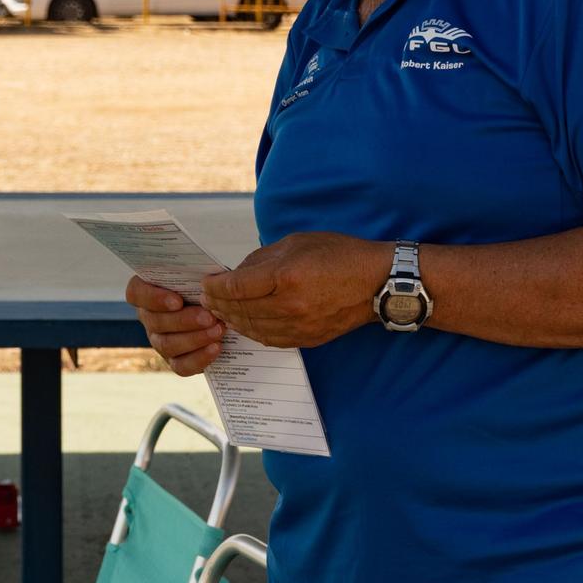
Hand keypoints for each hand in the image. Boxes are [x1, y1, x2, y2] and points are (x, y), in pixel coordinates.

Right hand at [126, 274, 226, 376]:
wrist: (224, 311)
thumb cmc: (209, 286)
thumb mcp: (203, 273)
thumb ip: (198, 272)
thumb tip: (209, 275)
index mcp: (148, 291)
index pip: (136, 293)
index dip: (153, 298)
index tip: (178, 301)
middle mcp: (149, 317)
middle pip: (155, 322)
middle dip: (183, 320)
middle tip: (208, 317)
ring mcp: (160, 341)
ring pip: (167, 345)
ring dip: (194, 338)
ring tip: (218, 330)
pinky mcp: (175, 361)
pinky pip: (181, 366)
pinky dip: (199, 358)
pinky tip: (216, 347)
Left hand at [201, 232, 389, 348]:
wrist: (377, 282)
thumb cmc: (339, 254)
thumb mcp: (296, 243)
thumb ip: (261, 259)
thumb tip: (235, 273)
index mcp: (285, 276)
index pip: (236, 287)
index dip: (215, 286)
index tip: (205, 282)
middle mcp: (290, 305)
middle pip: (240, 309)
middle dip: (218, 303)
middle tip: (206, 298)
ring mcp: (299, 326)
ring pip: (252, 328)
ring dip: (232, 320)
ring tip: (220, 311)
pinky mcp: (307, 339)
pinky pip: (269, 339)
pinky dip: (252, 331)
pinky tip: (244, 323)